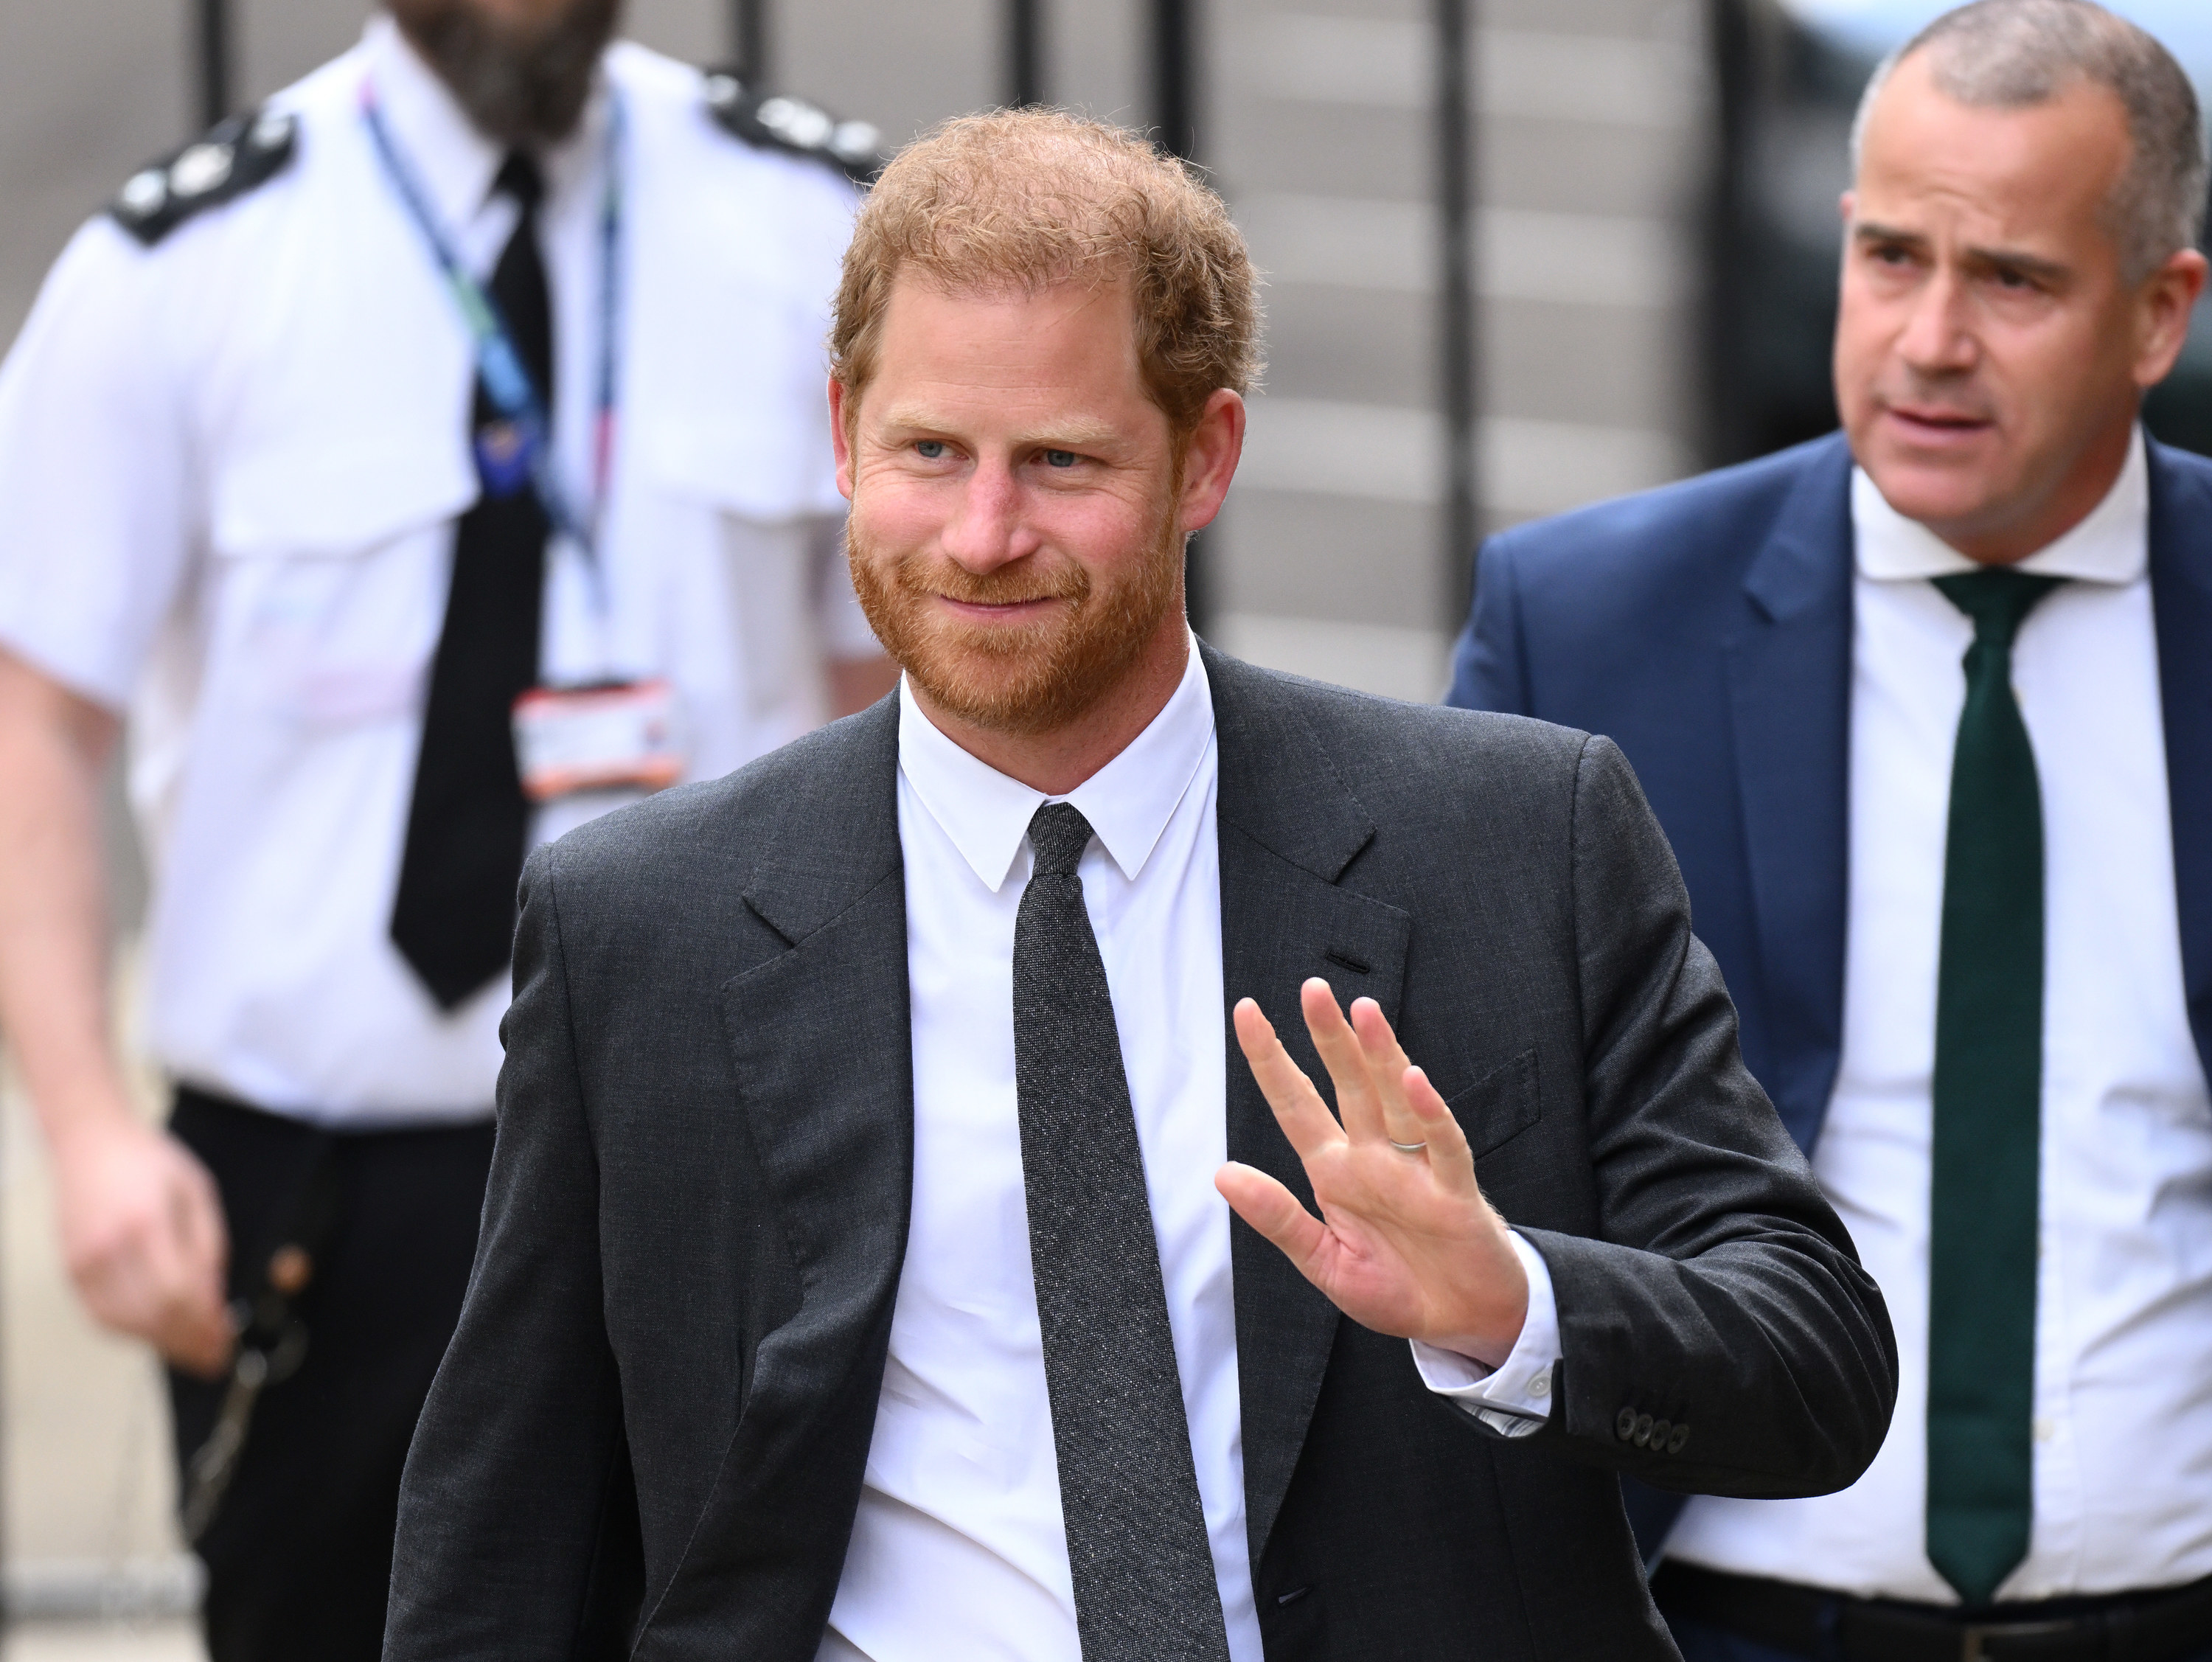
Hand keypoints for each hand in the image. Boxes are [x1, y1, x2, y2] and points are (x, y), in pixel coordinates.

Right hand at [51, 1112, 231, 1377]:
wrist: (91, 1143)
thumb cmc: (152, 1162)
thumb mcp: (198, 1193)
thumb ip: (209, 1249)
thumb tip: (217, 1302)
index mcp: (148, 1222)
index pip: (179, 1292)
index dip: (205, 1323)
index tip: (227, 1338)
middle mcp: (110, 1247)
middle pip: (153, 1315)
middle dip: (190, 1342)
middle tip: (216, 1357)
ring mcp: (84, 1262)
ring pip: (126, 1323)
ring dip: (163, 1343)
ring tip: (194, 1352)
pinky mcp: (72, 1270)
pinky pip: (102, 1316)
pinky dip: (133, 1332)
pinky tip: (158, 1333)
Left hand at [1215, 980, 1528, 1365]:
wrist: (1463, 1320)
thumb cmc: (1398, 1288)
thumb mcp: (1324, 1261)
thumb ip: (1278, 1218)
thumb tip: (1222, 1173)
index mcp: (1336, 1172)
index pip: (1296, 1103)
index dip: (1271, 1059)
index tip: (1246, 1013)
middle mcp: (1374, 1157)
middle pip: (1348, 1084)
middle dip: (1330, 1037)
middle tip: (1312, 989)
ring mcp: (1416, 1169)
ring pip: (1395, 1100)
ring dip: (1381, 1056)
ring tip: (1362, 1013)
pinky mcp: (1455, 1191)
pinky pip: (1442, 1144)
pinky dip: (1430, 1114)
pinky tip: (1415, 1082)